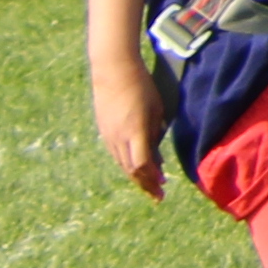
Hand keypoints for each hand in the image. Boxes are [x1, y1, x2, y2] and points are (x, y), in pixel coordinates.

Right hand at [90, 62, 164, 198]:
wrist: (113, 70)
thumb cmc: (141, 85)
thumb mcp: (156, 109)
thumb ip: (155, 133)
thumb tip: (155, 155)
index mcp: (135, 132)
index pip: (143, 164)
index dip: (153, 178)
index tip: (164, 185)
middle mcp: (119, 138)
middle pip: (132, 170)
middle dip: (145, 185)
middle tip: (158, 196)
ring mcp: (109, 136)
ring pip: (122, 164)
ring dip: (136, 177)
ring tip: (150, 186)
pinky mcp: (104, 131)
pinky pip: (116, 154)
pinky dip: (127, 164)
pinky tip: (137, 167)